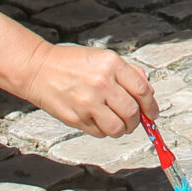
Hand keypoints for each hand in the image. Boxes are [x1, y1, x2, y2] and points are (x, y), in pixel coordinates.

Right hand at [18, 42, 157, 137]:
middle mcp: (101, 83)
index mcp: (111, 64)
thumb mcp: (103, 57)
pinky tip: (100, 120)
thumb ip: (129, 73)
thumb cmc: (72, 62)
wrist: (39, 69)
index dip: (151, 105)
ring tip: (119, 123)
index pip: (142, 90)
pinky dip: (105, 131)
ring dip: (123, 129)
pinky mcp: (76, 118)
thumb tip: (149, 93)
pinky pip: (100, 133)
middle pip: (132, 112)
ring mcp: (88, 102)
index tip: (152, 113)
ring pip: (118, 128)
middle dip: (138, 120)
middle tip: (135, 120)